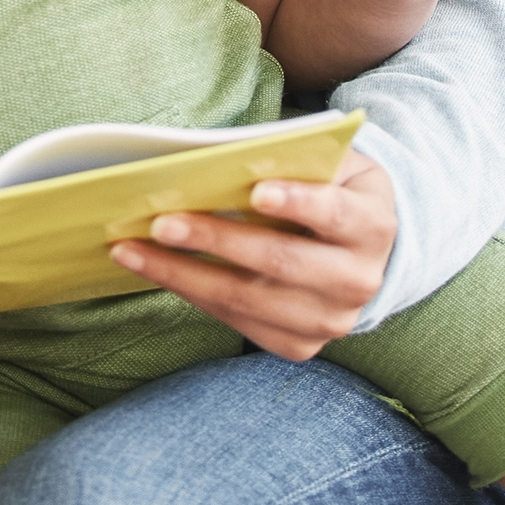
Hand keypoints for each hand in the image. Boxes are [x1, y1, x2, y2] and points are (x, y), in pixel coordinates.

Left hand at [109, 149, 394, 356]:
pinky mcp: (300, 345)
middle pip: (281, 261)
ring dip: (183, 274)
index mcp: (372, 225)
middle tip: (161, 222)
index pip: (335, 214)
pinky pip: (237, 321)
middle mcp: (359, 280)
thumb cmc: (328, 189)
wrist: (358, 249)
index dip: (299, 203)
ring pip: (249, 299)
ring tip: (132, 251)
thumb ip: (287, 159)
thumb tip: (213, 160)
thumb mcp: (325, 163)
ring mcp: (331, 320)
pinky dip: (191, 293)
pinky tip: (154, 271)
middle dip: (216, 240)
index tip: (257, 192)